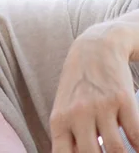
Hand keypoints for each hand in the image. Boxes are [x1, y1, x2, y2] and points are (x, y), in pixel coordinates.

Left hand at [50, 23, 138, 152]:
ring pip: (117, 149)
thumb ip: (69, 134)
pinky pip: (135, 134)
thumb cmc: (78, 84)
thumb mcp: (64, 107)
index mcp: (59, 119)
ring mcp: (101, 107)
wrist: (94, 48)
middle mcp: (78, 114)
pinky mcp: (123, 100)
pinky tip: (138, 149)